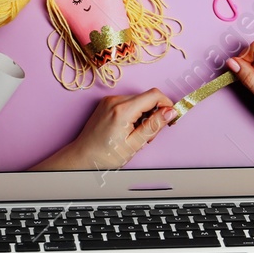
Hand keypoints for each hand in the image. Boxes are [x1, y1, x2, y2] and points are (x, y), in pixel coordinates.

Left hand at [32, 88, 175, 170]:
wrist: (82, 157)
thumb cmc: (105, 155)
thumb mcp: (134, 144)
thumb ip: (154, 126)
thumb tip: (170, 112)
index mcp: (122, 110)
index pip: (154, 95)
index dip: (167, 105)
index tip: (170, 118)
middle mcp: (115, 100)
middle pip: (147, 98)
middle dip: (154, 114)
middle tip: (149, 135)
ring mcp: (109, 100)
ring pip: (138, 100)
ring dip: (144, 115)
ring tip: (136, 134)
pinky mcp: (106, 103)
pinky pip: (128, 103)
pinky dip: (134, 114)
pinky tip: (128, 129)